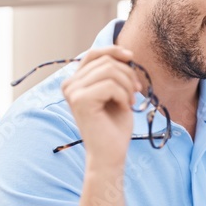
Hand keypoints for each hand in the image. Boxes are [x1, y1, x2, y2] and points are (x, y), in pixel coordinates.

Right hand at [60, 47, 141, 164]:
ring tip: (130, 101)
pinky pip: (111, 85)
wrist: (110, 154)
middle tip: (136, 92)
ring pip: (110, 71)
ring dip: (127, 85)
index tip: (132, 58)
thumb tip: (125, 54)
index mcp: (75, 82)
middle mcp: (69, 85)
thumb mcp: (116, 93)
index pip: (93, 54)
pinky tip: (124, 108)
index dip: (113, 51)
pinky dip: (123, 95)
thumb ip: (114, 73)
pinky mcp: (80, 100)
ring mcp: (72, 92)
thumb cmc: (114, 126)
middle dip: (127, 74)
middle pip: (105, 61)